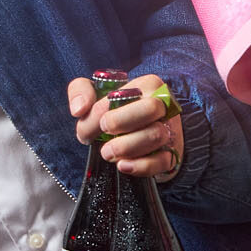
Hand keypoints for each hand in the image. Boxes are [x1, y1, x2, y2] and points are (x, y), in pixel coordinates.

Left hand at [66, 73, 184, 182]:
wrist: (137, 130)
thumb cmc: (115, 110)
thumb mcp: (95, 93)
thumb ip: (80, 91)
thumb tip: (79, 109)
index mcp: (146, 85)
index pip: (124, 94)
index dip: (99, 113)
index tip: (88, 128)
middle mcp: (162, 105)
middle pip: (150, 108)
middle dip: (120, 122)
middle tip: (104, 132)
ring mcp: (169, 130)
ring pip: (156, 135)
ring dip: (126, 147)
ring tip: (108, 153)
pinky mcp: (171, 153)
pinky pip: (163, 161)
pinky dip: (141, 166)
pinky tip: (123, 165)